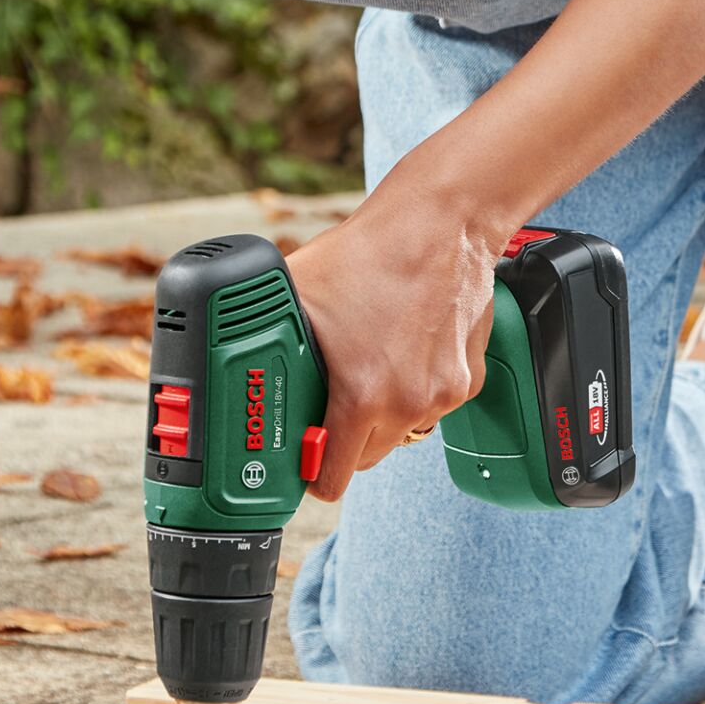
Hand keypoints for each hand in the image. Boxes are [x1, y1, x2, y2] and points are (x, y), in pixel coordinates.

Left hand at [286, 174, 507, 500]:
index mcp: (362, 395)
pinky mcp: (469, 379)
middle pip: (365, 458)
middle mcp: (407, 404)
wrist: (440, 224)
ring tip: (370, 366)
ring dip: (383, 415)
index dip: (311, 472)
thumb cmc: (372, 253)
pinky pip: (433, 404)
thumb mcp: (298, 294)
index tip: (303, 461)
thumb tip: (235, 358)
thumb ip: (268, 338)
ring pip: (401, 431)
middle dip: (344, 439)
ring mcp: (443, 394)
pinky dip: (417, 389)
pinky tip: (406, 350)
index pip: (332, 479)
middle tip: (330, 403)